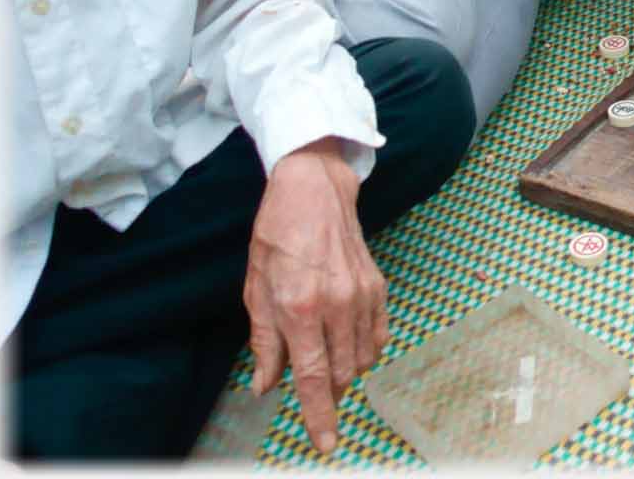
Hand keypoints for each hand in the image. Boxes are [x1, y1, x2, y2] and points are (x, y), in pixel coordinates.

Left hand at [244, 139, 386, 455]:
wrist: (315, 191)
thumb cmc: (277, 236)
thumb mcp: (255, 289)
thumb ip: (264, 342)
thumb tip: (266, 384)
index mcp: (299, 307)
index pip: (312, 377)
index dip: (318, 415)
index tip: (325, 442)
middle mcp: (336, 305)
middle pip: (339, 374)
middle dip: (326, 393)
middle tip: (312, 393)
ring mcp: (362, 295)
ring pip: (360, 359)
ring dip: (342, 371)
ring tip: (323, 355)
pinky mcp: (378, 287)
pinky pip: (377, 337)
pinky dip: (363, 350)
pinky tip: (346, 343)